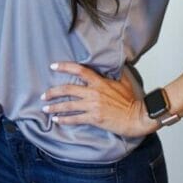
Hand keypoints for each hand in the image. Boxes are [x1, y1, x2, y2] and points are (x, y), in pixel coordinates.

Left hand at [41, 62, 156, 136]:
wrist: (138, 117)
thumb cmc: (132, 101)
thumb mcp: (125, 82)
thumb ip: (117, 72)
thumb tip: (117, 63)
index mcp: (100, 82)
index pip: (79, 70)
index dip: (64, 67)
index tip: (53, 66)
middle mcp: (93, 92)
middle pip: (68, 89)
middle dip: (53, 92)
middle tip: (44, 95)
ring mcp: (93, 105)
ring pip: (68, 105)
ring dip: (54, 107)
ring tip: (45, 108)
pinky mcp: (94, 118)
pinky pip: (75, 118)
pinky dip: (64, 119)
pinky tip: (57, 120)